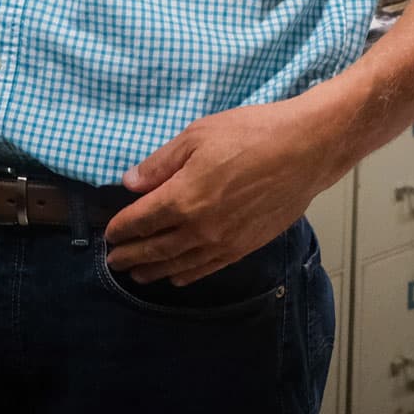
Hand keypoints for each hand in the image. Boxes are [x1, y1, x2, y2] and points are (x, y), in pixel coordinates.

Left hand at [103, 99, 346, 286]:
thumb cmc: (252, 134)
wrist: (305, 150)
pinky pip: (207, 268)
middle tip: (113, 261)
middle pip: (155, 250)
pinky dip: (187, 276)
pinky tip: (177, 278)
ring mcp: (224, 242)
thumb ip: (160, 164)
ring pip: (178, 265)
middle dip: (130, 256)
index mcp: (182, 198)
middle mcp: (199, 228)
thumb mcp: (197, 135)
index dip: (120, 229)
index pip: (140, 221)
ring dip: (153, 271)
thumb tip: (130, 183)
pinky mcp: (245, 247)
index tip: (108, 233)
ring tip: (136, 275)